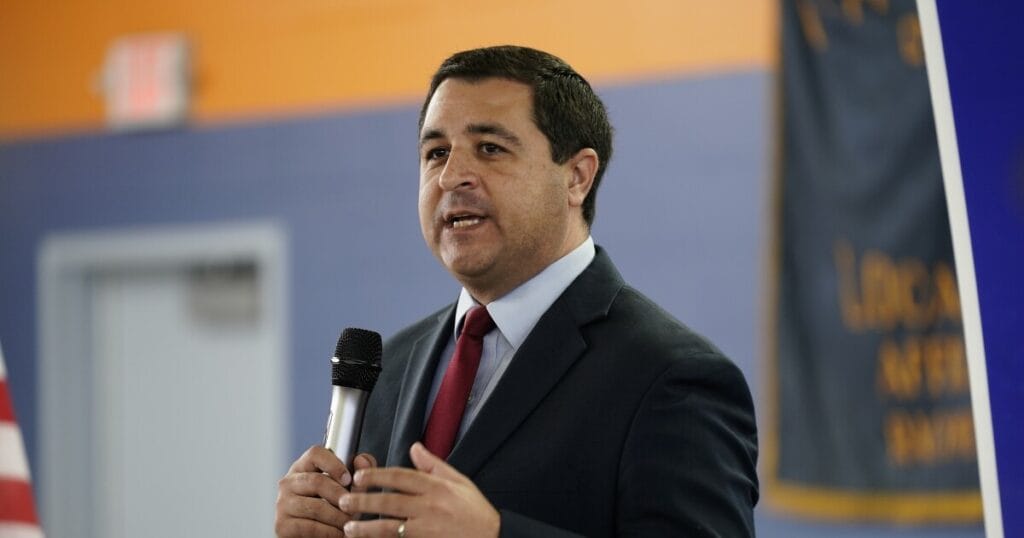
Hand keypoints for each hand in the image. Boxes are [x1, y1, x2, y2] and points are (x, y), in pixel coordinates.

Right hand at [275, 445, 377, 537]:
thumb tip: (362, 460)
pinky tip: (339, 534)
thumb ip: (359, 471)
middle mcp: (289, 482)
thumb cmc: (333, 508)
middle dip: (341, 497)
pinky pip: (310, 527)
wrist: (316, 535)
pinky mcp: (282, 525)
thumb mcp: (348, 488)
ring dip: (338, 517)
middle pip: (317, 481)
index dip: (334, 464)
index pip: (315, 453)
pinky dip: (330, 532)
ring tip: (350, 523)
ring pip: (316, 506)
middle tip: (354, 508)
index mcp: (304, 467)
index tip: (349, 480)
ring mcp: (283, 503)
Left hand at [339, 442, 499, 537]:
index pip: (400, 477)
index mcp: (437, 487)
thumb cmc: (475, 511)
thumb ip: (433, 464)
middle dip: (363, 501)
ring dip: (366, 527)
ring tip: (348, 527)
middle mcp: (430, 506)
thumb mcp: (459, 481)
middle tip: (343, 500)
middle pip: (389, 501)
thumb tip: (415, 447)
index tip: (359, 476)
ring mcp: (427, 529)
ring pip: (389, 526)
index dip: (377, 476)